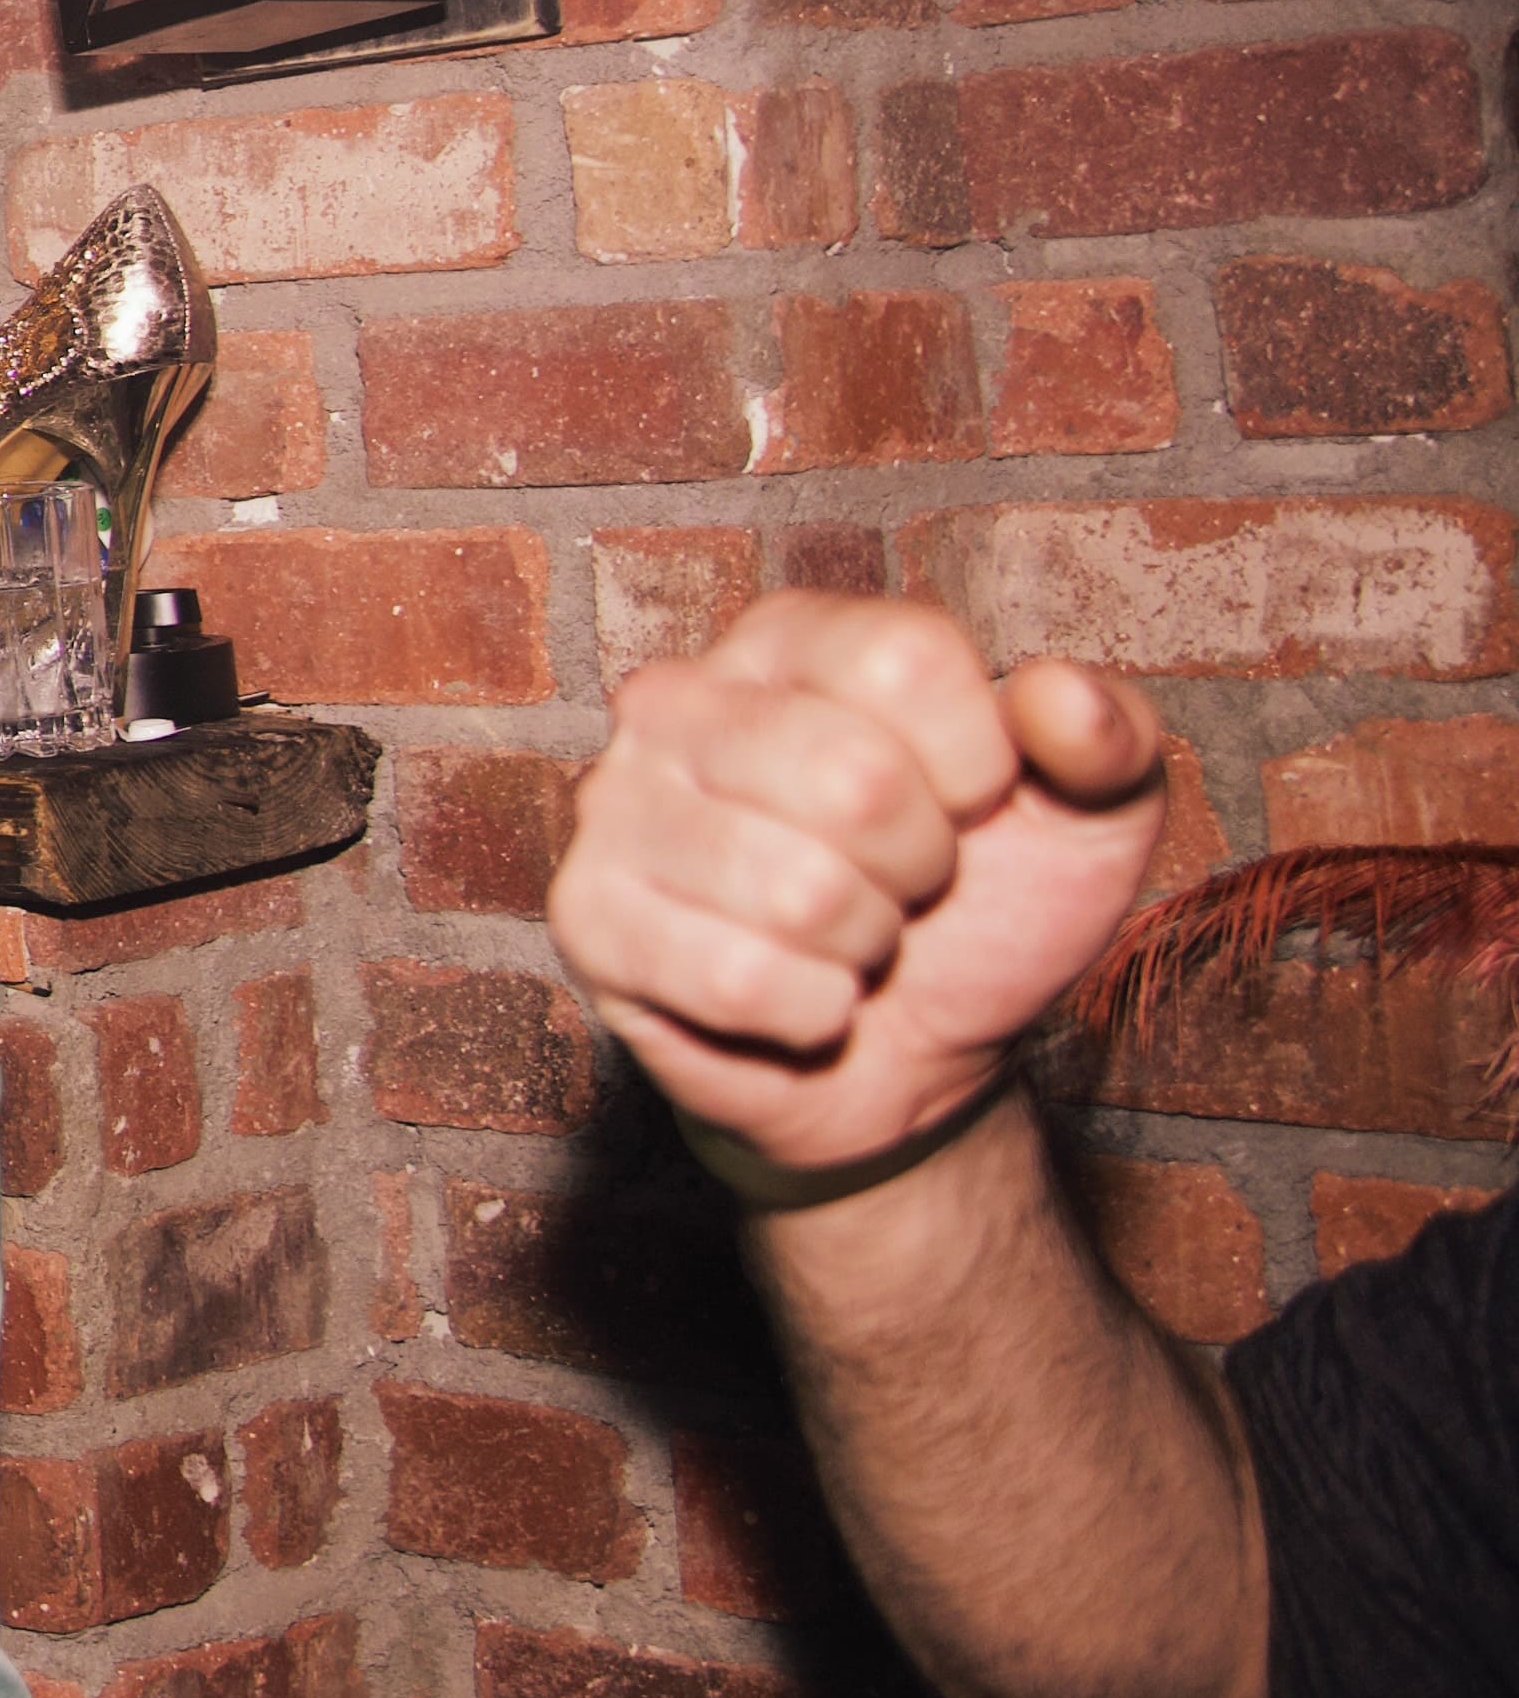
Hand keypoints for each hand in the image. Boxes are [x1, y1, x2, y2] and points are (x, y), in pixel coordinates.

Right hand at [553, 594, 1167, 1179]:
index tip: (970, 805)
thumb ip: (1109, 739)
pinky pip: (737, 977)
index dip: (977, 761)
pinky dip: (807, 1013)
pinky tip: (795, 995)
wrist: (906, 1057)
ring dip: (862, 946)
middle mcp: (678, 698)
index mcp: (789, 639)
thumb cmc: (983, 910)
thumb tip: (1055, 694)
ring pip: (797, 889)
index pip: (905, 659)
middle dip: (920, 867)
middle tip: (903, 887)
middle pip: (852, 775)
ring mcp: (614, 807)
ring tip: (847, 938)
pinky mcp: (588, 917)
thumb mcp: (1087, 820)